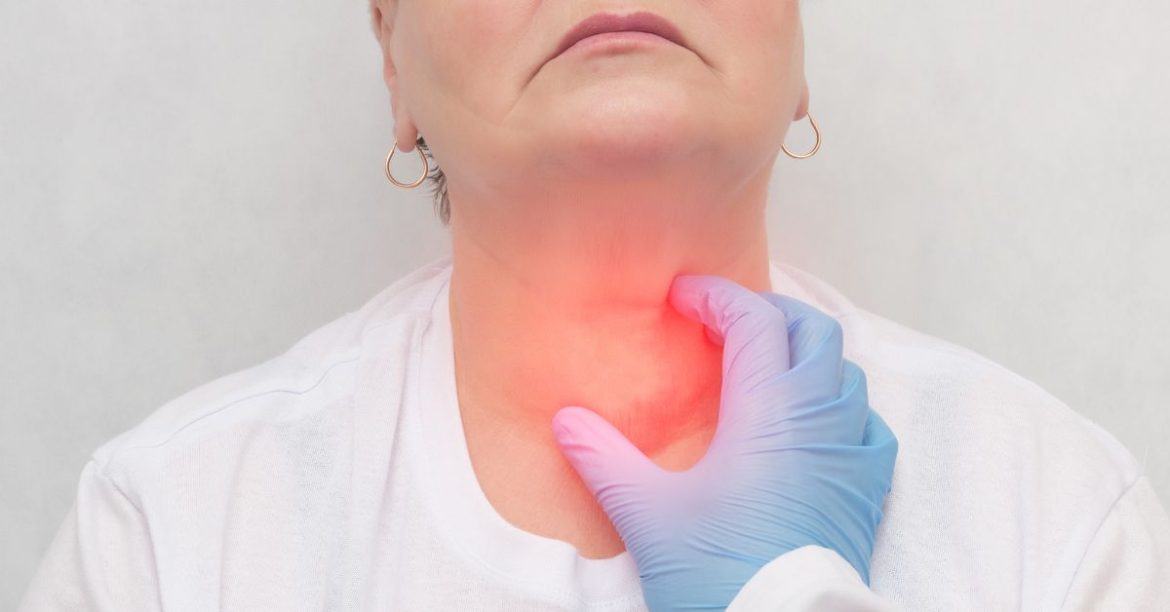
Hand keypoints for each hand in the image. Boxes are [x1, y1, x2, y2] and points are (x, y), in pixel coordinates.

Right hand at [551, 275, 897, 610]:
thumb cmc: (720, 573)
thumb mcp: (647, 514)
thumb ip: (604, 458)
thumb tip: (567, 420)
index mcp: (767, 411)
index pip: (754, 320)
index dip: (717, 296)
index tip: (683, 297)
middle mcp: (818, 419)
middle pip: (811, 330)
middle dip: (769, 313)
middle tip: (725, 324)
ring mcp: (850, 453)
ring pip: (845, 373)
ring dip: (806, 355)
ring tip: (765, 368)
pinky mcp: (867, 490)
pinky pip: (870, 425)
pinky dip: (842, 407)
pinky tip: (815, 426)